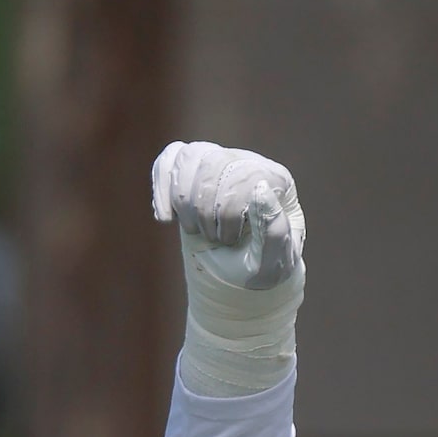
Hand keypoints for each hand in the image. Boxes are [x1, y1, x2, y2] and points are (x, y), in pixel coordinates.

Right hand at [149, 140, 305, 395]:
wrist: (242, 279)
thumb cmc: (262, 272)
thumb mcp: (274, 263)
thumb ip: (274, 230)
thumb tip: (260, 189)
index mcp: (276, 182)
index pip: (243, 174)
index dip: (226, 210)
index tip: (229, 241)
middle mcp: (249, 164)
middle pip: (213, 163)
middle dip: (204, 209)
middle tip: (213, 239)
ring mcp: (222, 164)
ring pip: (191, 157)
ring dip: (184, 201)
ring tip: (195, 228)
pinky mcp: (196, 173)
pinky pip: (172, 157)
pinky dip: (160, 185)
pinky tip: (165, 217)